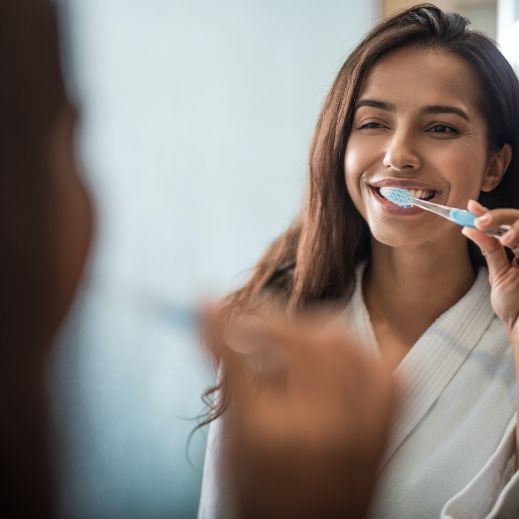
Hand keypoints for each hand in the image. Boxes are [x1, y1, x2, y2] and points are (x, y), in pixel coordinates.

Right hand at [203, 308, 395, 518]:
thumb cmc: (263, 494)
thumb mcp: (232, 442)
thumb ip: (228, 378)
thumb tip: (212, 323)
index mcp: (266, 436)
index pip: (238, 356)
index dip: (219, 322)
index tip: (205, 300)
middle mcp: (318, 426)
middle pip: (296, 339)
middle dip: (268, 319)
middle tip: (253, 319)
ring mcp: (360, 423)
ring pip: (338, 340)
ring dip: (307, 329)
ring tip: (289, 338)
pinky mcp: (386, 421)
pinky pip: (376, 362)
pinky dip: (352, 348)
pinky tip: (330, 354)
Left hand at [462, 200, 518, 342]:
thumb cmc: (514, 303)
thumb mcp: (500, 274)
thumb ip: (490, 251)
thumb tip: (469, 229)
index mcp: (518, 247)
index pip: (504, 223)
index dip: (489, 212)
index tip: (471, 207)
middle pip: (518, 219)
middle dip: (499, 217)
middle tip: (480, 221)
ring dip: (513, 228)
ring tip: (502, 238)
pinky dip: (518, 237)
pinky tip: (508, 241)